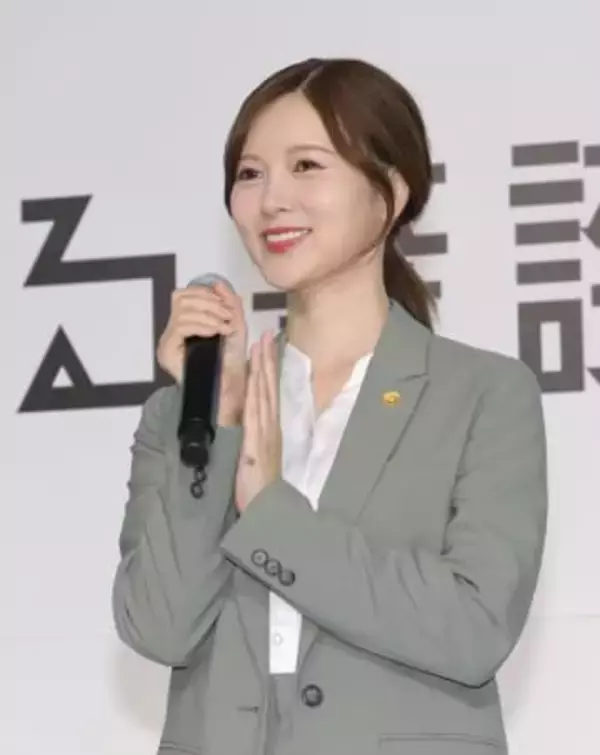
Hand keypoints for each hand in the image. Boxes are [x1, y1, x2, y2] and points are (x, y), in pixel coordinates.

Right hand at [157, 281, 247, 425]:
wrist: (228, 391)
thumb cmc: (232, 362)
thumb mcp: (235, 327)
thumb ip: (229, 304)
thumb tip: (217, 283)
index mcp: (187, 322)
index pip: (185, 294)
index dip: (205, 293)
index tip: (225, 305)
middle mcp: (173, 330)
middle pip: (181, 298)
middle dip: (208, 302)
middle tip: (227, 316)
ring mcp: (168, 341)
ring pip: (181, 310)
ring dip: (208, 314)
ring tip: (223, 326)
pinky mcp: (167, 351)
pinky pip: (180, 326)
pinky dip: (201, 325)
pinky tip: (214, 332)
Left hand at [235, 331, 281, 513]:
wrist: (266, 506)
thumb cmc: (260, 485)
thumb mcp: (257, 455)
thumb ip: (255, 436)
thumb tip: (250, 421)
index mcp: (270, 427)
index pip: (268, 391)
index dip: (267, 367)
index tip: (266, 346)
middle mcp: (270, 425)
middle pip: (268, 386)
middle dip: (266, 359)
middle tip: (265, 334)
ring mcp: (265, 432)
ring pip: (263, 393)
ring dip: (262, 369)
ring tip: (261, 346)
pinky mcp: (256, 442)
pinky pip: (255, 413)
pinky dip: (255, 393)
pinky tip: (253, 379)